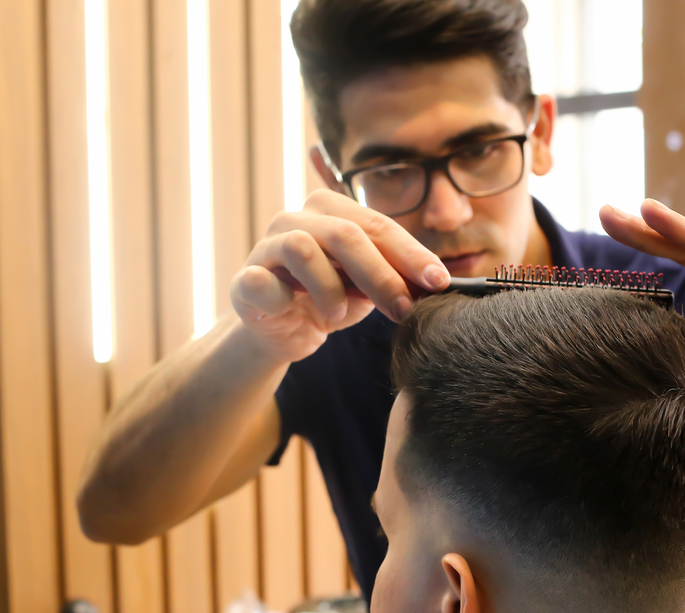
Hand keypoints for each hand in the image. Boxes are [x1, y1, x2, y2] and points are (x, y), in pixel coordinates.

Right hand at [229, 189, 450, 362]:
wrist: (284, 331)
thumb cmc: (330, 299)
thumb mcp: (369, 287)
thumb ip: (396, 276)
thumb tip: (438, 282)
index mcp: (331, 210)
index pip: (378, 225)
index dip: (411, 253)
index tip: (439, 281)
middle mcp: (296, 218)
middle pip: (346, 234)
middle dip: (382, 274)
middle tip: (404, 308)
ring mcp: (267, 245)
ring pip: (303, 248)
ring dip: (331, 286)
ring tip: (341, 313)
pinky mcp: (245, 279)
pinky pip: (261, 279)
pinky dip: (281, 295)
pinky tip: (294, 309)